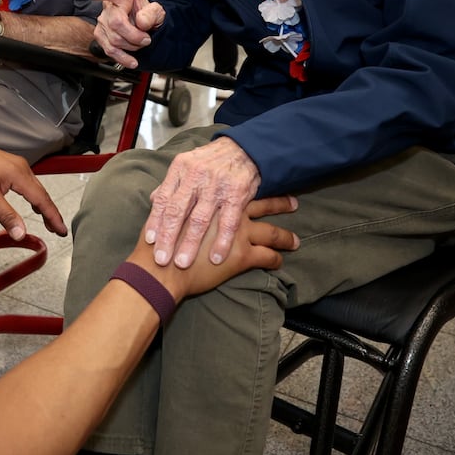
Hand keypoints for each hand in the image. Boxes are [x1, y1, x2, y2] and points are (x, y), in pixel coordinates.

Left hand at [0, 140, 65, 239]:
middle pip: (42, 193)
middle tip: (58, 229)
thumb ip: (6, 215)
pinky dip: (33, 195)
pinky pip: (27, 182)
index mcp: (19, 173)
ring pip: (35, 187)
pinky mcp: (9, 165)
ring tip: (48, 220)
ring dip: (42, 204)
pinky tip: (32, 203)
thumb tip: (20, 232)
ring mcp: (15, 164)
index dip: (53, 216)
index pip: (42, 199)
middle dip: (51, 212)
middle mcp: (21, 167)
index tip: (62, 230)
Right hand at [87, 0, 164, 66]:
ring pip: (114, 40)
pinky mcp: (101, 36)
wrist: (144, 25)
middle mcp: (110, 7)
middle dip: (134, 36)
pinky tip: (131, 61)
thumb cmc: (147, 14)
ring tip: (140, 44)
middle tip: (146, 38)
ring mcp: (102, 22)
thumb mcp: (156, 10)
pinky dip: (122, 58)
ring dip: (131, 46)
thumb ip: (152, 14)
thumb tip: (141, 22)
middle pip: (116, 23)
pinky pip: (109, 50)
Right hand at [127, 195, 299, 301]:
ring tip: (296, 240)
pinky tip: (282, 261)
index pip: (239, 188)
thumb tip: (158, 195)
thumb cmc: (158, 242)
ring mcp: (238, 232)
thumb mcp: (160, 213)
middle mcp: (228, 211)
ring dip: (284, 236)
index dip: (256, 188)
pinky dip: (276, 258)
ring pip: (270, 231)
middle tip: (295, 203)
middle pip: (261, 205)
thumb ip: (165, 200)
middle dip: (280, 204)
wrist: (160, 270)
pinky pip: (266, 255)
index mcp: (210, 196)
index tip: (266, 184)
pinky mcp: (241, 255)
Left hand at [145, 136, 272, 267]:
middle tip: (161, 259)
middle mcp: (197, 176)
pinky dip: (222, 241)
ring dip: (190, 243)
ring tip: (183, 263)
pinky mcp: (237, 194)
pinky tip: (216, 258)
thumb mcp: (188, 164)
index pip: (164, 198)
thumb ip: (171, 184)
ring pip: (200, 219)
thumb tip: (153, 201)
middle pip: (178, 211)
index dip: (156, 221)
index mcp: (181, 168)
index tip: (150, 241)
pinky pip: (228, 222)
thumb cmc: (213, 160)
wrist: (246, 148)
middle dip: (168, 237)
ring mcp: (217, 186)